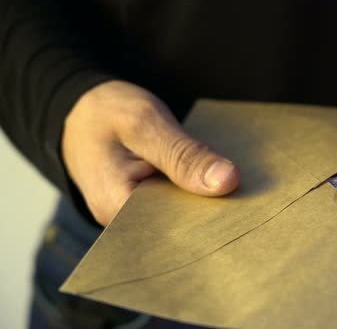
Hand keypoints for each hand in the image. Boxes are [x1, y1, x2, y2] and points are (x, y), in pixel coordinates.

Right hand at [62, 80, 239, 225]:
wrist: (82, 108)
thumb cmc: (106, 112)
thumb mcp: (146, 123)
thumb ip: (184, 154)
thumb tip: (227, 181)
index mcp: (115, 207)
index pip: (172, 232)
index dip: (210, 223)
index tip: (245, 211)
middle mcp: (123, 222)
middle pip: (178, 230)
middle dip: (212, 215)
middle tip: (249, 201)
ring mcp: (134, 216)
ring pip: (180, 218)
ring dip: (206, 204)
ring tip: (239, 192)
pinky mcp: (146, 205)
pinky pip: (177, 207)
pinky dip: (197, 194)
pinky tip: (218, 184)